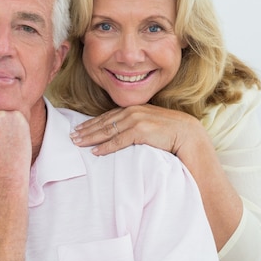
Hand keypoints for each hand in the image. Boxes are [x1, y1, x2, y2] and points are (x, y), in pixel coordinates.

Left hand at [70, 104, 201, 155]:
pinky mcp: (141, 131)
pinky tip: (95, 151)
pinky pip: (118, 141)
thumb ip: (136, 125)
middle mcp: (133, 112)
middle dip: (86, 129)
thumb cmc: (170, 132)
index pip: (107, 116)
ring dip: (91, 137)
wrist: (188, 135)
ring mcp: (136, 120)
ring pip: (107, 130)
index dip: (91, 123)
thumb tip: (122, 134)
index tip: (79, 128)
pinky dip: (105, 146)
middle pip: (103, 122)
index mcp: (134, 109)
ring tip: (78, 143)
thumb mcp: (150, 125)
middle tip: (72, 137)